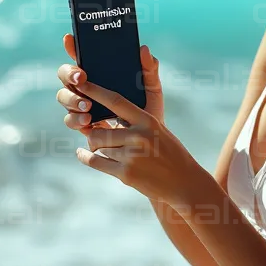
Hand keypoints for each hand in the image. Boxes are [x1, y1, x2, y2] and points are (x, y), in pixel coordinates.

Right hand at [57, 34, 164, 132]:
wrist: (149, 141)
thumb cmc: (148, 109)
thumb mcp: (152, 88)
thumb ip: (149, 70)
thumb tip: (144, 49)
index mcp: (101, 74)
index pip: (83, 57)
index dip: (72, 47)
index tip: (69, 39)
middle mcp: (87, 87)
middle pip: (66, 75)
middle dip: (69, 74)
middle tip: (81, 78)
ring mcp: (82, 105)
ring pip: (64, 97)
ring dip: (72, 99)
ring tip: (87, 105)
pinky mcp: (83, 125)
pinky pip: (71, 120)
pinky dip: (76, 119)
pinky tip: (88, 121)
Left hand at [61, 72, 202, 206]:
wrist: (184, 182)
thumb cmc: (170, 153)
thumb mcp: (157, 131)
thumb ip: (135, 123)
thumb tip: (106, 118)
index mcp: (148, 121)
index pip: (116, 101)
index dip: (96, 91)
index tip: (81, 83)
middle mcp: (139, 137)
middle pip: (99, 131)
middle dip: (93, 134)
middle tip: (94, 134)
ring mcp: (132, 156)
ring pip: (98, 147)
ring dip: (95, 148)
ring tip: (97, 147)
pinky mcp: (126, 174)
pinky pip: (96, 162)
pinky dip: (86, 157)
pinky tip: (82, 154)